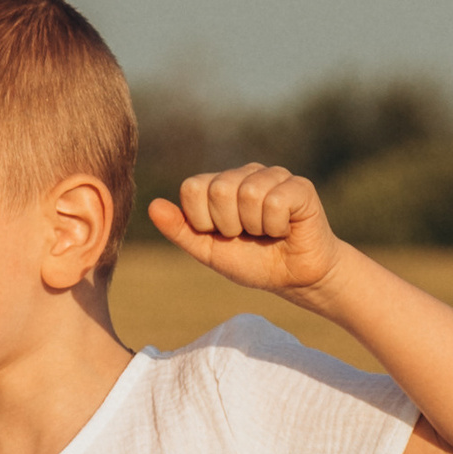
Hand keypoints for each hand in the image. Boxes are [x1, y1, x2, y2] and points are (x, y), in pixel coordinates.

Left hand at [147, 165, 343, 299]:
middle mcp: (245, 174)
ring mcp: (273, 176)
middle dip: (231, 225)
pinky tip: (286, 229)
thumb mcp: (209, 251)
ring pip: (249, 193)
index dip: (203, 220)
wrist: (294, 279)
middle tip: (248, 235)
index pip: (192, 188)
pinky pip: (276, 200)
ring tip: (267, 233)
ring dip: (256, 227)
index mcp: (219, 185)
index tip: (223, 234)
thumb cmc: (253, 262)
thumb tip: (153, 206)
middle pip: (220, 189)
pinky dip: (277, 225)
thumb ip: (181, 230)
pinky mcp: (299, 186)